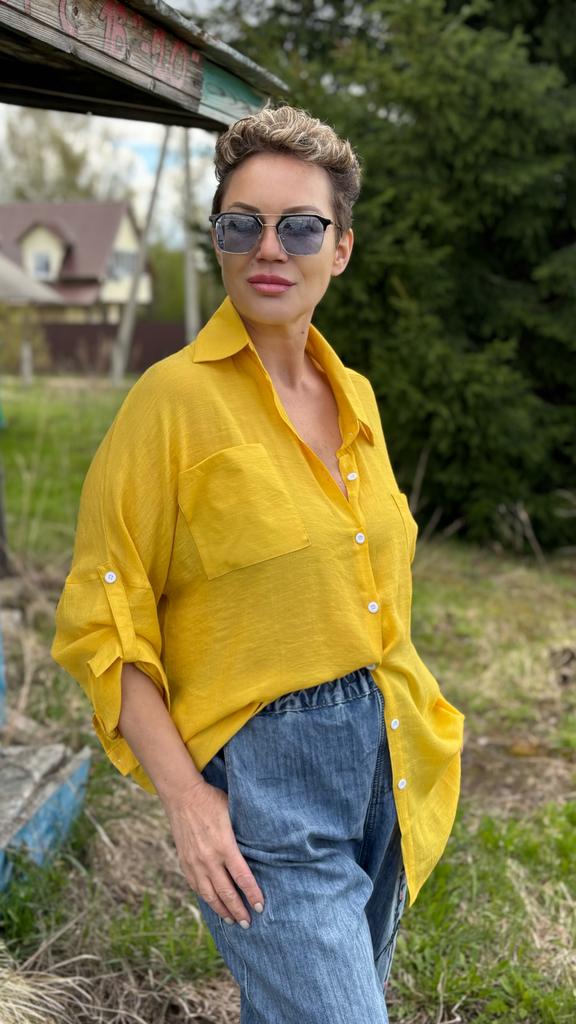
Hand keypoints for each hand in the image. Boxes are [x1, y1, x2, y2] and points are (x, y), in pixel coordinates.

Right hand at [164, 780, 263, 927]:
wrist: (182, 796)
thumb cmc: (212, 801)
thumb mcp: (233, 813)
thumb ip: (243, 833)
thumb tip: (261, 844)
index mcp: (225, 846)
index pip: (242, 878)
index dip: (252, 894)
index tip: (260, 907)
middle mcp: (209, 859)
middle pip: (226, 892)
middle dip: (238, 910)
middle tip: (248, 923)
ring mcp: (195, 862)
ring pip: (209, 894)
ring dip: (222, 910)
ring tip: (232, 921)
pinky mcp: (185, 862)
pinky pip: (196, 887)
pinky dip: (206, 898)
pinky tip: (213, 904)